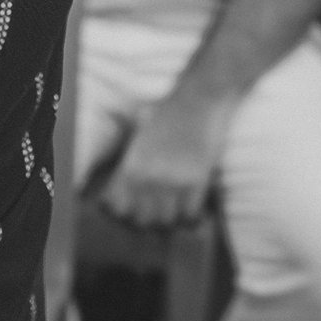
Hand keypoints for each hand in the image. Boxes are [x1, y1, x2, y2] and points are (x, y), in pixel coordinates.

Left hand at [96, 91, 223, 231]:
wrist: (200, 99)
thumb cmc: (170, 114)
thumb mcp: (139, 139)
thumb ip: (132, 165)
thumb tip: (123, 194)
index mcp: (130, 166)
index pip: (120, 209)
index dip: (129, 214)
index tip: (138, 211)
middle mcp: (147, 177)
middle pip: (143, 221)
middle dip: (151, 220)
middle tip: (161, 213)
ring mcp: (172, 181)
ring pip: (167, 222)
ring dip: (172, 219)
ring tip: (178, 211)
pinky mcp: (196, 181)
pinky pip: (190, 215)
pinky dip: (192, 216)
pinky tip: (194, 207)